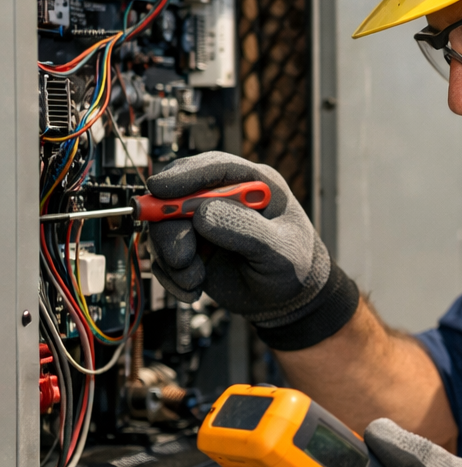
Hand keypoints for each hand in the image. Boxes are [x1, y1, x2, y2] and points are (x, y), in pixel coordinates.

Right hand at [146, 152, 344, 334]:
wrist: (288, 298)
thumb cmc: (295, 266)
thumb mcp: (280, 250)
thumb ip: (245, 230)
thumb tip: (202, 214)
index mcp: (254, 184)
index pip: (216, 167)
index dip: (186, 174)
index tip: (161, 189)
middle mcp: (224, 199)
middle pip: (178, 196)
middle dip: (171, 228)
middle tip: (181, 258)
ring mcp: (204, 223)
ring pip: (165, 228)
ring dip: (173, 259)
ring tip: (194, 281)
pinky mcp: (191, 247)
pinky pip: (164, 256)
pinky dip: (172, 276)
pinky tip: (193, 290)